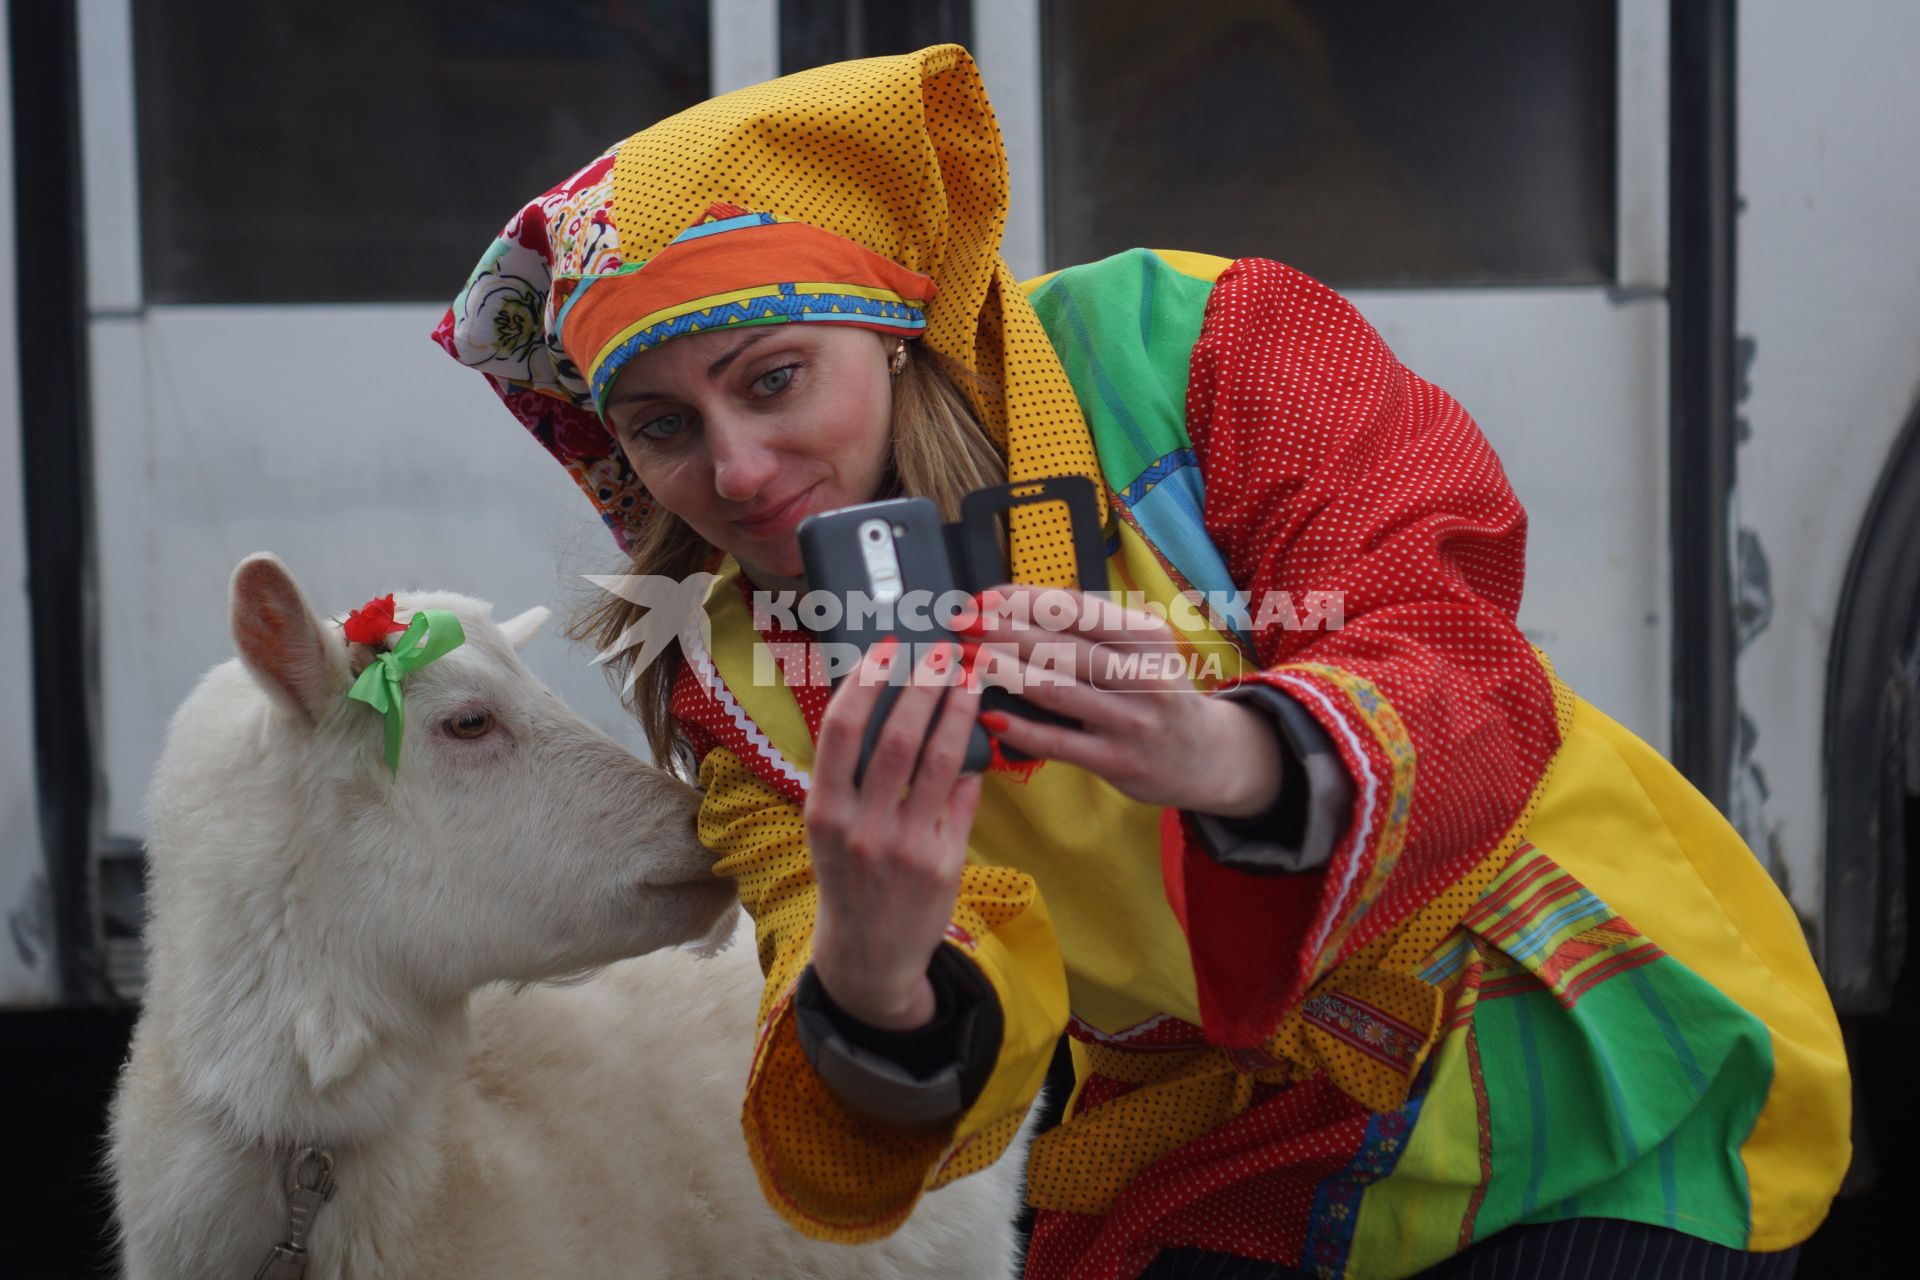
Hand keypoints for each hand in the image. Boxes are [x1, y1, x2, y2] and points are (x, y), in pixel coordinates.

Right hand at [804, 637, 983, 1029]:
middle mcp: (861, 828)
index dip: (865, 683)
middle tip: (943, 652)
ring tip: (970, 680)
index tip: (886, 648)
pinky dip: (973, 764)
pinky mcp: (943, 863)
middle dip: (923, 686)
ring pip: (940, 762)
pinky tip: (981, 735)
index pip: (840, 731)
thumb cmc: (848, 877)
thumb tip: (890, 706)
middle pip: (896, 738)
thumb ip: (851, 778)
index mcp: (823, 811)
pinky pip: (964, 798)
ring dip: (958, 712)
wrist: (868, 956)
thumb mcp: (830, 830)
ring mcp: (905, 847)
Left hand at [959, 586, 1284, 816]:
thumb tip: (1020, 605)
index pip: (1077, 608)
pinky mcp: (1117, 760)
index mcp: (1146, 637)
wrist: (1206, 756)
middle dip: (1004, 630)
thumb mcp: (1142, 650)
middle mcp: (1142, 674)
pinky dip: (1020, 727)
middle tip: (962, 622)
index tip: (984, 596)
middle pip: (1061, 646)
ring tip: (969, 658)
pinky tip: (988, 714)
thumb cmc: (1157, 692)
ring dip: (1005, 672)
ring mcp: (1131, 720)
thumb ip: (1093, 630)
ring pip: (1056, 690)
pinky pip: (1058, 742)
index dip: (1025, 599)